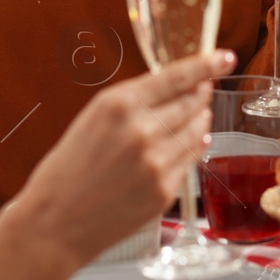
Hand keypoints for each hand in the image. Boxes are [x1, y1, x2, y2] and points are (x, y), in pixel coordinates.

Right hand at [6, 50, 235, 270]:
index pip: (176, 76)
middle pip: (191, 102)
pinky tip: (192, 143)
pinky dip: (194, 148)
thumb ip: (133, 103)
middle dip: (201, 94)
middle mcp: (141, 130)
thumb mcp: (92, 119)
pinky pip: (190, 160)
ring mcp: (156, 162)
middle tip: (204, 89)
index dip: (205, 64)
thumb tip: (174, 89)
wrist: (54, 223)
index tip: (224, 57)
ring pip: (197, 131)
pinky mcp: (164, 191)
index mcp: (118, 105)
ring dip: (200, 120)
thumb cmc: (67, 169)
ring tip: (198, 115)